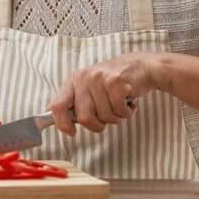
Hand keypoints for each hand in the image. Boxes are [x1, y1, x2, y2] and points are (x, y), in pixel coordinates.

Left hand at [48, 53, 162, 135]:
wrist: (141, 66)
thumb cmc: (114, 83)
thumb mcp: (90, 88)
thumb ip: (77, 103)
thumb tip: (62, 123)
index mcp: (74, 80)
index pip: (57, 105)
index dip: (62, 123)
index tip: (72, 132)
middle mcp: (84, 78)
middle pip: (84, 118)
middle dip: (98, 125)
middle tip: (107, 117)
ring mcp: (100, 78)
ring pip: (104, 116)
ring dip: (116, 117)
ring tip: (120, 105)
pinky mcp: (116, 81)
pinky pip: (119, 110)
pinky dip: (126, 112)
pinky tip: (128, 101)